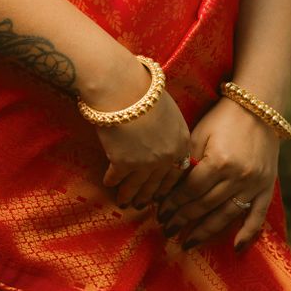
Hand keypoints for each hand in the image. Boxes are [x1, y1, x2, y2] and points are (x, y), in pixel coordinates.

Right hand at [94, 62, 191, 210]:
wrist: (123, 87)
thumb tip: (161, 138)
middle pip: (158, 184)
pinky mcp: (123, 164)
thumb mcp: (168, 109)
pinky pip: (116, 179)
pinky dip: (111, 182)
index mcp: (182, 142)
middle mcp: (167, 157)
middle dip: (148, 196)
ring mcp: (146, 163)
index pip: (178, 172)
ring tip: (123, 201)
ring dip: (129, 196)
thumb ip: (168, 130)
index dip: (168, 184)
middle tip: (142, 203)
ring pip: (137, 188)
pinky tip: (108, 183)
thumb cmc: (144, 90)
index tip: (160, 191)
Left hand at [155, 96, 280, 253]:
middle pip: (205, 206)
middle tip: (168, 230)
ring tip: (188, 242)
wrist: (258, 106)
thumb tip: (169, 188)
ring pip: (226, 215)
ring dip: (205, 231)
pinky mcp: (267, 186)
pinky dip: (248, 233)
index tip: (160, 214)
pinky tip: (235, 248)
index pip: (190, 192)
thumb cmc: (223, 117)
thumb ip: (187, 160)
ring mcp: (254, 183)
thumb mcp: (200, 133)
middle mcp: (238, 176)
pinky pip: (258, 215)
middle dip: (183, 220)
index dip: (173, 204)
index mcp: (218, 161)